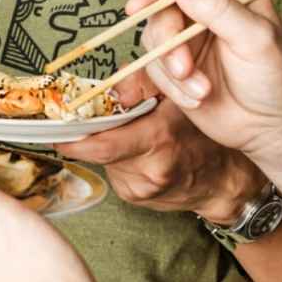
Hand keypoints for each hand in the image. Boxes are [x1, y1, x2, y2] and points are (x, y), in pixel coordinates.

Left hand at [56, 91, 266, 222]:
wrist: (227, 179)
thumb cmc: (204, 132)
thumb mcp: (179, 94)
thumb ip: (141, 82)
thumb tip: (105, 89)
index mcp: (159, 139)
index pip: (101, 143)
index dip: (74, 136)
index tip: (54, 127)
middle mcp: (149, 170)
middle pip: (98, 149)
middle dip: (89, 133)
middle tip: (85, 120)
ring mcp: (143, 189)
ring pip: (104, 159)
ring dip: (106, 144)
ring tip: (130, 132)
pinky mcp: (138, 199)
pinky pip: (114, 172)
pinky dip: (117, 159)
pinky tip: (136, 151)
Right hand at [130, 0, 281, 166]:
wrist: (271, 127)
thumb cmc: (276, 77)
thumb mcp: (254, 39)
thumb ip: (218, 9)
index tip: (138, 7)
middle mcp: (204, 3)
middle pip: (160, 7)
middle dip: (168, 42)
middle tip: (182, 68)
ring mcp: (186, 33)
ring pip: (152, 38)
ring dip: (173, 70)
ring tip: (201, 90)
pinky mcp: (174, 61)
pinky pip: (153, 66)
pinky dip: (172, 86)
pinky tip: (197, 97)